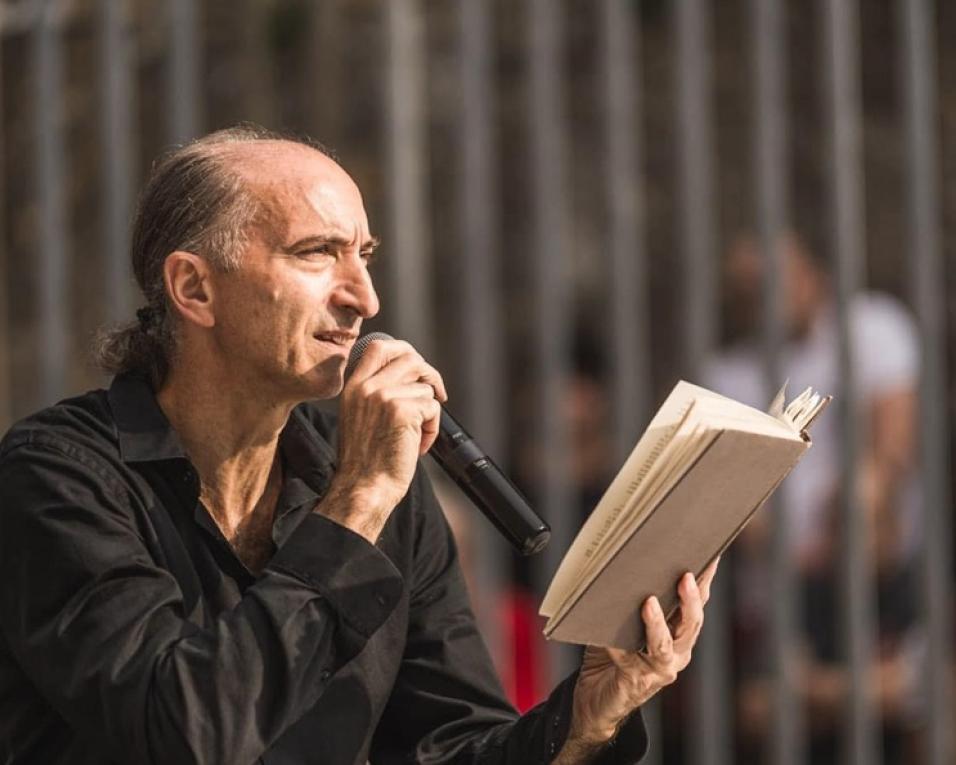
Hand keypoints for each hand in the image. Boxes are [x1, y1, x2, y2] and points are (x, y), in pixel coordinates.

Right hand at [318, 339, 446, 540]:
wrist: (363, 488)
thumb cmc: (366, 460)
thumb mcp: (358, 417)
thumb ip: (375, 392)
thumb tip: (410, 374)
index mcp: (353, 387)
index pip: (378, 347)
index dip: (403, 351)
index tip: (417, 370)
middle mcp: (366, 387)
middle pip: (409, 357)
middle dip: (429, 374)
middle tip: (436, 395)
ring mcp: (383, 396)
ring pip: (425, 386)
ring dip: (430, 411)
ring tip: (418, 435)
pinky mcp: (402, 410)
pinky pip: (432, 407)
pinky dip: (432, 428)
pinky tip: (418, 446)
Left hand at [565, 558, 718, 747]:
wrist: (598, 699)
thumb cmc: (613, 653)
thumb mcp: (627, 620)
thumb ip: (633, 598)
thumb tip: (626, 561)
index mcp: (680, 632)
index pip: (697, 602)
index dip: (706, 579)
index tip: (711, 555)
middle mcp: (678, 651)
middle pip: (690, 623)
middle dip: (690, 599)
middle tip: (686, 575)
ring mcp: (660, 668)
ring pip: (666, 645)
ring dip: (658, 623)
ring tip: (649, 602)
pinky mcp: (637, 681)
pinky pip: (628, 659)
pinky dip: (618, 644)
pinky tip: (609, 634)